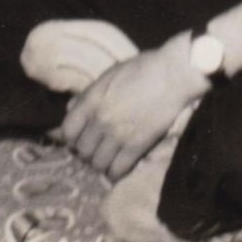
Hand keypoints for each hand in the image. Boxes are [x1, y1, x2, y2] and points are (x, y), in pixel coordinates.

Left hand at [62, 33, 209, 180]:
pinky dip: (116, 173)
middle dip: (87, 152)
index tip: (80, 137)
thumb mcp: (110, 74)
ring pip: (97, 164)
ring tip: (109, 159)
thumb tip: (71, 108)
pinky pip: (118, 170)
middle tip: (97, 149)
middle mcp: (100, 120)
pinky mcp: (137, 146)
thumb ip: (90, 94)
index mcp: (91, 100)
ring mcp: (118, 135)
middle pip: (82, 151)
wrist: (175, 74)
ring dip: (101, 164)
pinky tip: (119, 169)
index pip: (67, 131)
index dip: (71, 137)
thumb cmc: (144, 68)